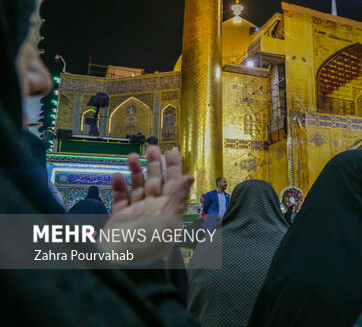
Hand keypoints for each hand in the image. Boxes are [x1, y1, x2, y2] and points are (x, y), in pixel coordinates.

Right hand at [98, 146, 193, 261]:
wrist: (119, 267)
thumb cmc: (145, 249)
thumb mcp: (166, 222)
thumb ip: (177, 198)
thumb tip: (190, 177)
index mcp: (168, 210)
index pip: (174, 184)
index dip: (174, 167)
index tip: (171, 151)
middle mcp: (154, 210)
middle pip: (155, 181)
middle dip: (154, 164)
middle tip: (151, 148)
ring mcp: (136, 214)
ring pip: (137, 186)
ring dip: (135, 171)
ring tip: (132, 157)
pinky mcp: (119, 219)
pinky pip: (120, 198)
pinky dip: (118, 186)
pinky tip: (117, 176)